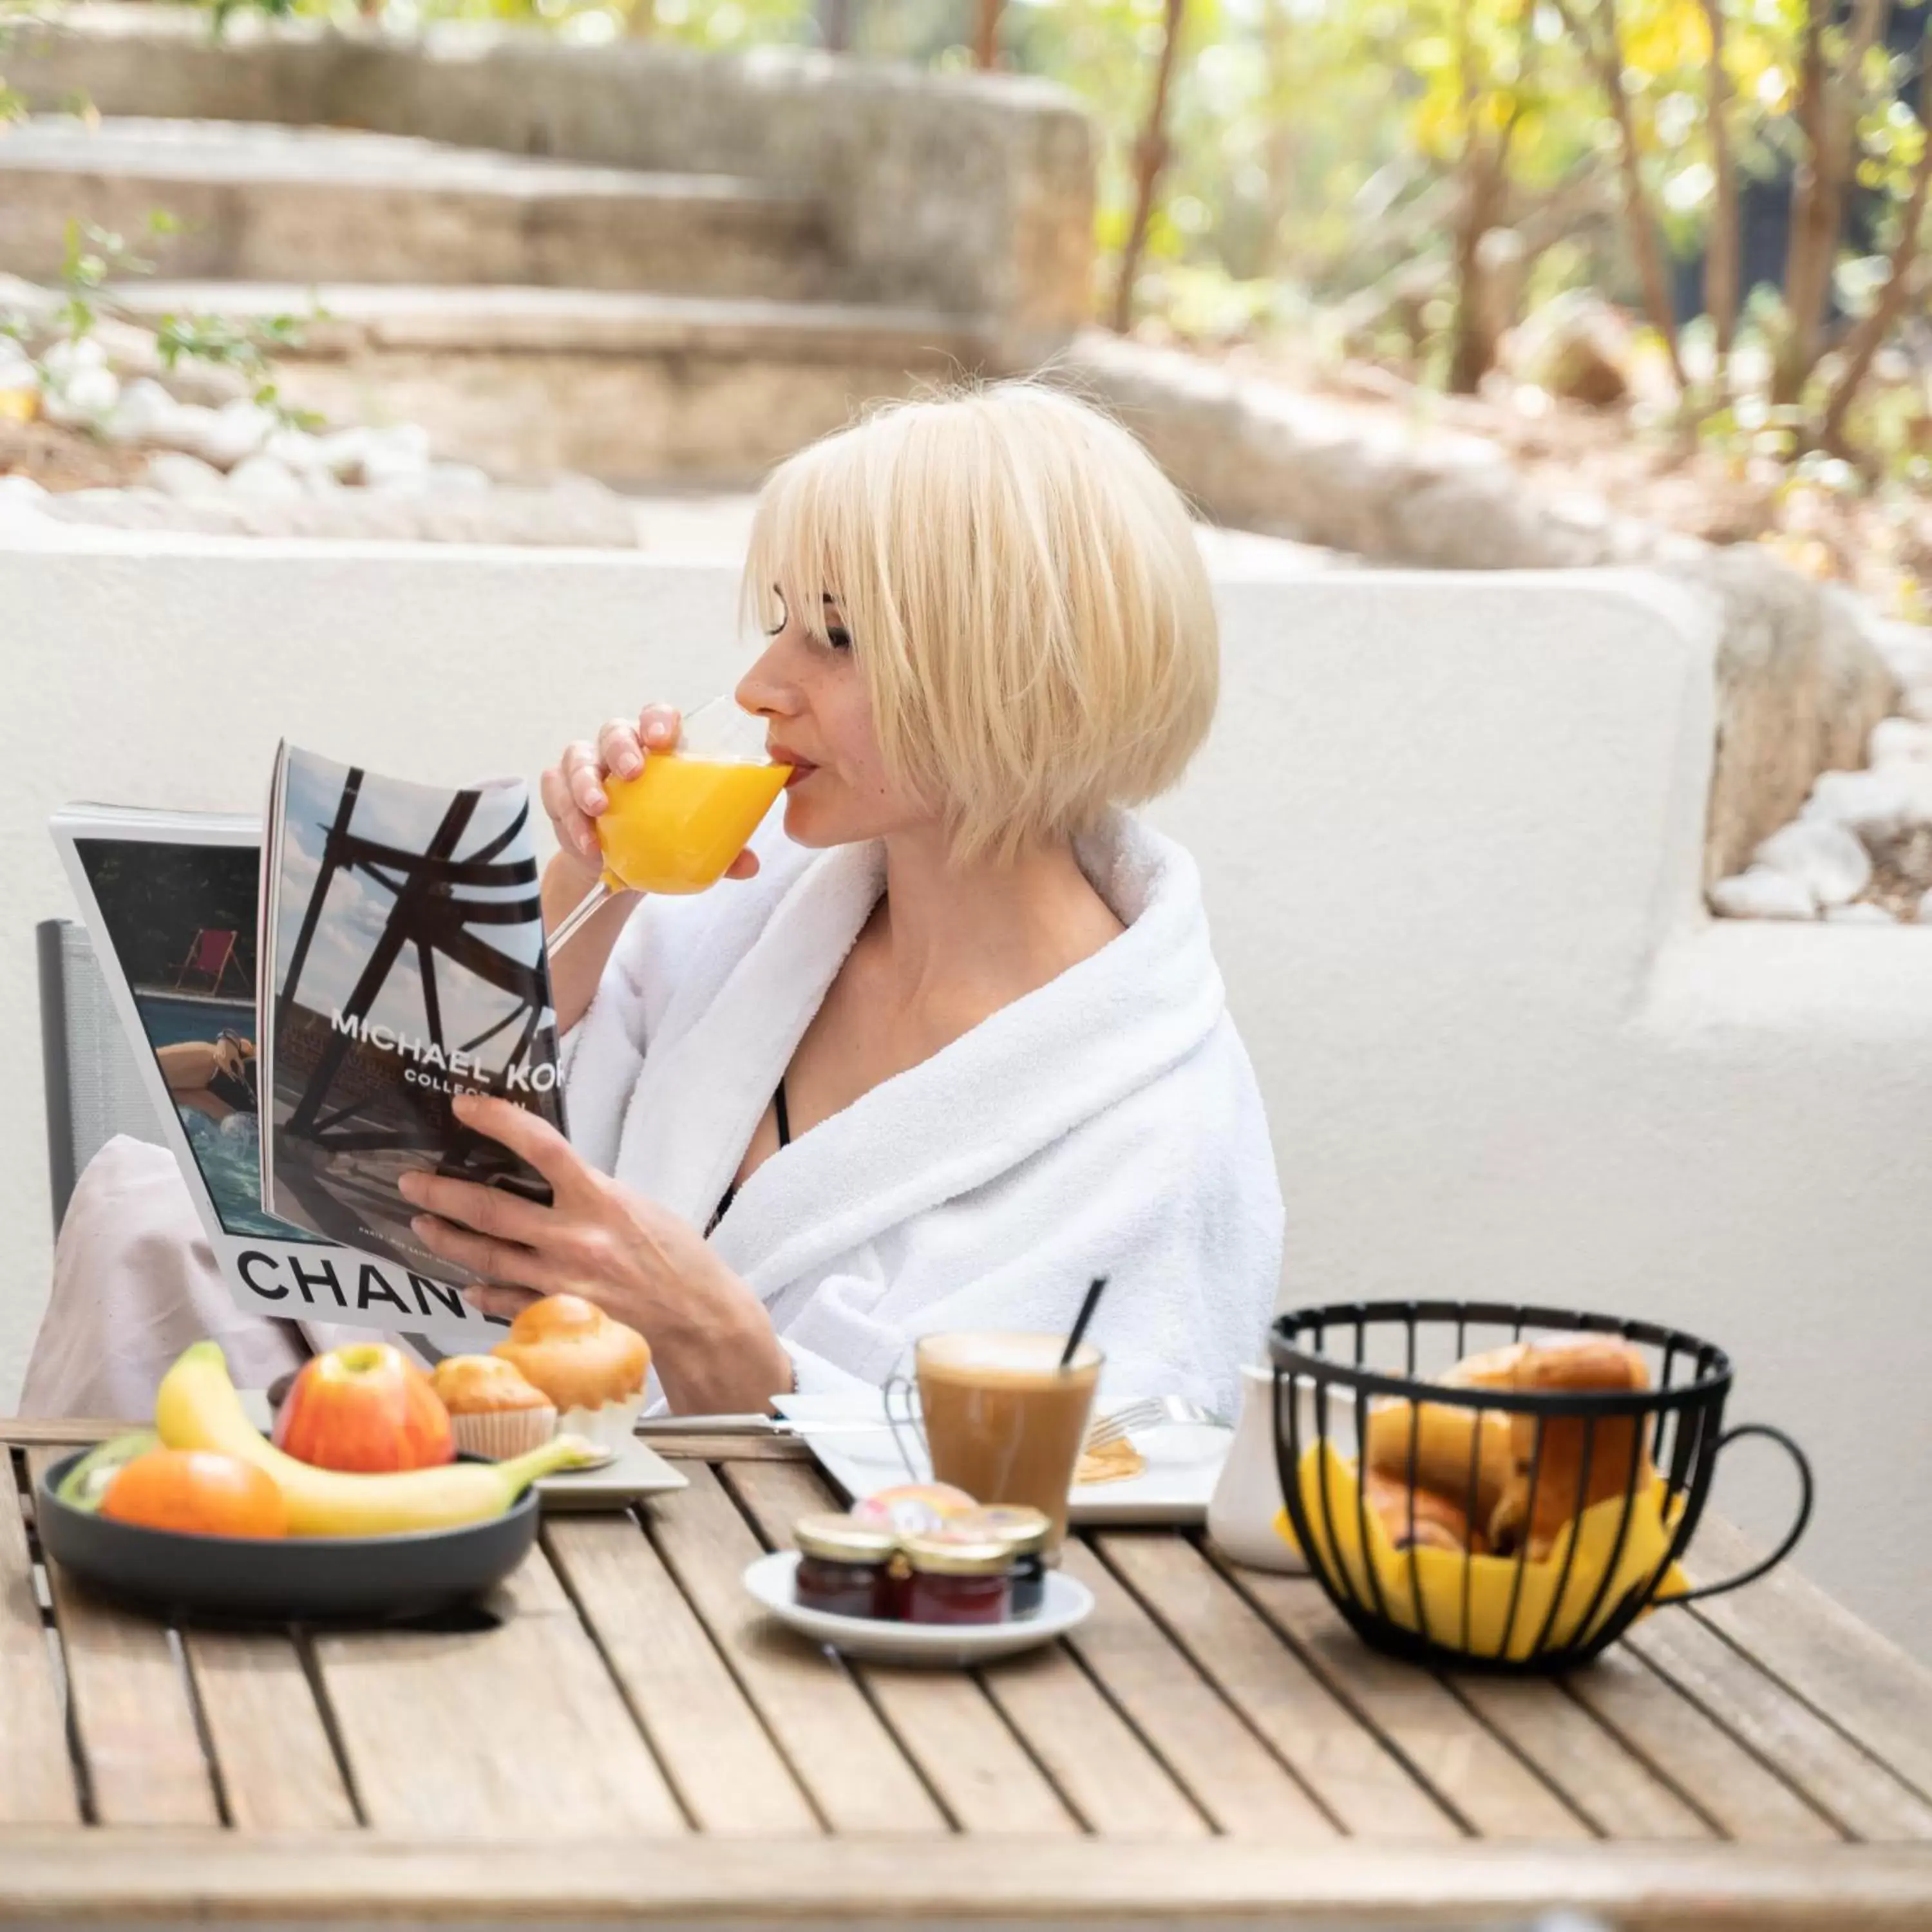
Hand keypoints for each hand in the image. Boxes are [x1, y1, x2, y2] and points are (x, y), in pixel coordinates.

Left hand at [397, 1093, 789, 1411]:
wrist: (700, 1319)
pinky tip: (467, 1283)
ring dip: (448, 1239)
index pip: (540, 1146)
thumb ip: (588, 1195)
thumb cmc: (678, 1257)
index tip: (465, 1106)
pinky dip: (482, 1291)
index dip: (498, 1121)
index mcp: (600, 1199)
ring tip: (423, 1226)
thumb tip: (545, 1181)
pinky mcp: (557, 1317)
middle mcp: (574, 1238)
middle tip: (412, 1182)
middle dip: (443, 1193)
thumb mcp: (637, 1206)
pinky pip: (504, 1301)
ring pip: (486, 1257)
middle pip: (491, 1208)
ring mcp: (560, 1282)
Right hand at [539, 704, 758, 881]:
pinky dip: (567, 816)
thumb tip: (749, 865)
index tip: (663, 738)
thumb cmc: (660, 838)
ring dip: (585, 783)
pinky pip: (555, 793)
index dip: (658, 720)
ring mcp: (586, 769)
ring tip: (598, 809)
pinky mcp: (559, 795)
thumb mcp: (691, 843)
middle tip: (632, 772)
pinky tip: (586, 843)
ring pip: (577, 758)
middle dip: (621, 747)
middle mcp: (618, 751)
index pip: (656, 717)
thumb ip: (721, 849)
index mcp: (656, 750)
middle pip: (614, 731)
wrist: (616, 868)